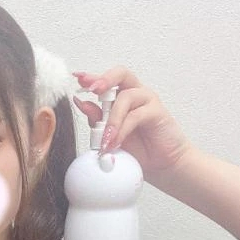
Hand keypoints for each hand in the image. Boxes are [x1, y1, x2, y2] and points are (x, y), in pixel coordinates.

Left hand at [72, 67, 192, 179]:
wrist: (161, 165)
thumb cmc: (138, 150)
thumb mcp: (110, 135)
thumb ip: (97, 120)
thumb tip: (81, 103)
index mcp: (121, 97)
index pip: (107, 81)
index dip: (92, 77)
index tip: (78, 78)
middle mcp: (135, 94)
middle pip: (121, 74)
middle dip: (104, 80)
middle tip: (92, 90)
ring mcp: (147, 101)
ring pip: (126, 97)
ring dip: (111, 119)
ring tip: (105, 141)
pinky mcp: (157, 112)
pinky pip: (136, 115)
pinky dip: (122, 129)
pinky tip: (115, 143)